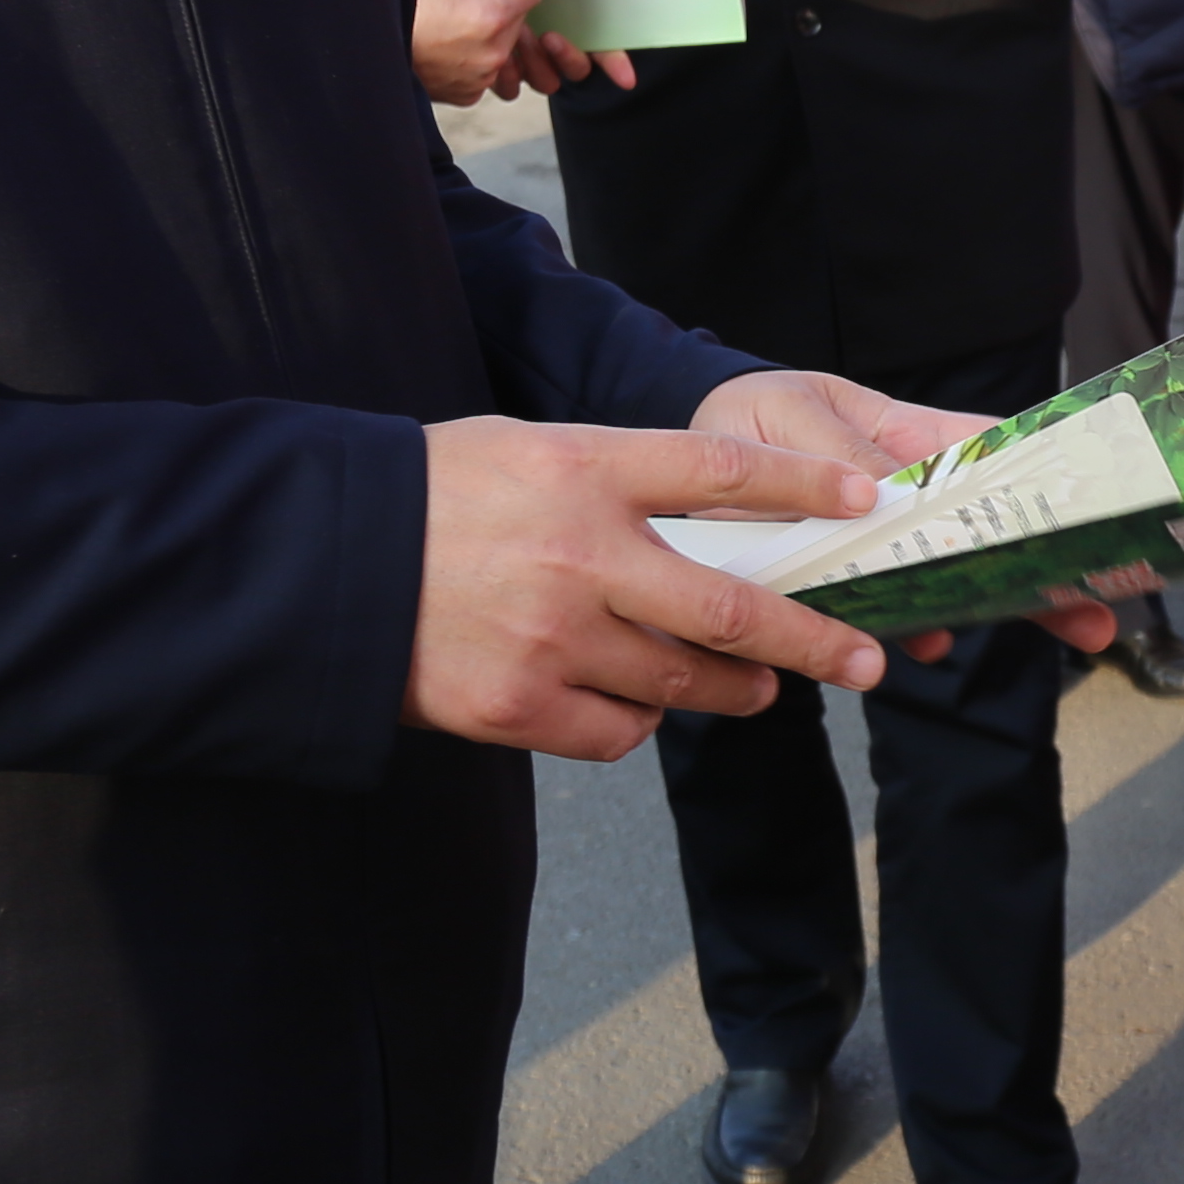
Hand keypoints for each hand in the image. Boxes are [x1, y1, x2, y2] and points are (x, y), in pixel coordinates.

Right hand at [407, 418, 894, 759]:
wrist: (317, 566)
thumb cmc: (429, 497)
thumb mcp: (524, 451)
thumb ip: (616, 484)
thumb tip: (713, 529)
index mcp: (583, 469)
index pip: (723, 472)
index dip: (806, 486)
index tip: (866, 502)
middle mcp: (580, 554)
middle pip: (731, 608)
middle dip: (814, 640)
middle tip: (866, 658)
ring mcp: (550, 638)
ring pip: (683, 682)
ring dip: (735, 689)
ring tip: (757, 686)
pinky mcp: (518, 709)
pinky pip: (618, 731)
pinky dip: (640, 722)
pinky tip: (631, 704)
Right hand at [409, 0, 614, 104]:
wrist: (370, 50)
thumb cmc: (402, 10)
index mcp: (493, 15)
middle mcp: (495, 50)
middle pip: (519, 16)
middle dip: (502, 3)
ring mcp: (484, 76)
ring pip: (505, 44)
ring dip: (491, 32)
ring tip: (455, 25)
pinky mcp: (470, 93)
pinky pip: (487, 69)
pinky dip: (476, 57)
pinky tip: (448, 47)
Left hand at [691, 372, 1121, 663]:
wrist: (684, 465)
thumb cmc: (751, 417)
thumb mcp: (788, 418)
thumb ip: (834, 451)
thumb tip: (889, 486)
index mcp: (905, 435)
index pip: (988, 448)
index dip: (1042, 474)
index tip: (1090, 510)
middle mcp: (906, 490)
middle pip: (990, 527)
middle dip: (1044, 568)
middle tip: (1095, 613)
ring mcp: (878, 540)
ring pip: (950, 576)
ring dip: (996, 605)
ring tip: (1060, 631)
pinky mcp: (841, 582)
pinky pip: (886, 609)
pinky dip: (911, 626)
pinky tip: (927, 643)